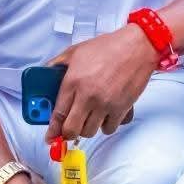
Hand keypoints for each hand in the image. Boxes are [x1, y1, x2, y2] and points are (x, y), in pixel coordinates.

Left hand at [45, 23, 156, 141]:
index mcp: (73, 82)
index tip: (51, 136)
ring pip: (90, 132)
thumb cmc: (109, 47)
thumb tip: (46, 74)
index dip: (53, 130)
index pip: (58, 114)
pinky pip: (110, 128)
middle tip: (70, 129)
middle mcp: (88, 96)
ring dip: (88, 128)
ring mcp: (106, 104)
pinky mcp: (122, 108)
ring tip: (89, 118)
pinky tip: (105, 116)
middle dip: (69, 133)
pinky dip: (106, 125)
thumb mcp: (76, 51)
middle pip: (72, 130)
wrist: (137, 47)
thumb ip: (57, 64)